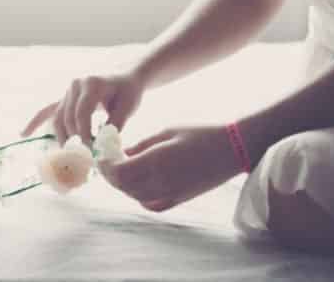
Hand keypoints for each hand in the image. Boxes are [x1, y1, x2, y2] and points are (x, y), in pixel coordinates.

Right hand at [20, 71, 144, 145]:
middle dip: (74, 140)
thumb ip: (115, 126)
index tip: (91, 152)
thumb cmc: (128, 92)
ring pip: (58, 118)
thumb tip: (102, 148)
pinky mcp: (64, 98)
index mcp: (91, 84)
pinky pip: (47, 110)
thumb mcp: (127, 107)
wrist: (125, 76)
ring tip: (67, 157)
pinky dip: (35, 122)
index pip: (82, 113)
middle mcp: (75, 85)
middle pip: (68, 118)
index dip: (84, 134)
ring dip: (61, 138)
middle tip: (82, 160)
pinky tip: (23, 133)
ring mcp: (67, 91)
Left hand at [95, 124, 240, 212]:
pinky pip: (149, 203)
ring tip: (122, 165)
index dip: (105, 165)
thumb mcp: (166, 131)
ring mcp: (171, 195)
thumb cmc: (200, 133)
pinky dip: (138, 193)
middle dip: (110, 173)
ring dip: (122, 183)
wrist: (233, 149)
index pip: (118, 173)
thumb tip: (120, 153)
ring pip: (133, 195)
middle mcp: (162, 183)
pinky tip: (140, 179)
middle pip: (122, 186)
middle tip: (107, 158)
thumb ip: (141, 145)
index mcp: (157, 162)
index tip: (101, 153)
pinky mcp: (179, 200)